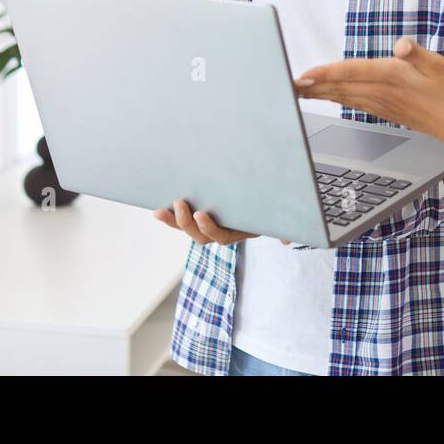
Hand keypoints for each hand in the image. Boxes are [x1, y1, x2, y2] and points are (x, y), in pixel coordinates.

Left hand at [152, 199, 290, 245]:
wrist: (266, 202)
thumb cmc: (267, 208)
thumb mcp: (276, 218)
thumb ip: (283, 228)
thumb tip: (286, 240)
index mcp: (237, 232)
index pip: (220, 236)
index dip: (209, 228)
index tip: (200, 214)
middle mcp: (220, 231)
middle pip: (199, 235)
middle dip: (186, 222)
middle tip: (180, 204)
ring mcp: (207, 224)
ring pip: (187, 228)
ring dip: (173, 221)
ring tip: (161, 210)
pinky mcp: (197, 214)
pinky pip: (181, 219)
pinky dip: (169, 216)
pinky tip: (156, 209)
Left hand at [295, 37, 443, 155]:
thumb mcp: (441, 67)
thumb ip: (418, 54)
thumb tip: (402, 45)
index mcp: (393, 77)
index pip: (353, 72)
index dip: (326, 73)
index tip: (304, 75)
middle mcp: (382, 92)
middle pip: (340, 86)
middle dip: (312, 85)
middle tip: (286, 85)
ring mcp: (381, 104)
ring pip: (343, 96)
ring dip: (319, 93)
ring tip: (297, 90)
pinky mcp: (383, 110)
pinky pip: (352, 103)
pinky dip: (334, 99)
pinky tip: (325, 97)